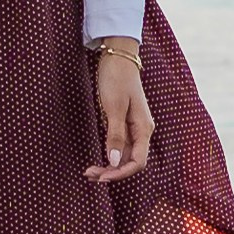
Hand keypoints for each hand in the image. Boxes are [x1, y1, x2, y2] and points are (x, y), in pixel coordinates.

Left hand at [86, 45, 153, 181]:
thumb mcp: (114, 108)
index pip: (138, 162)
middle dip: (112, 171)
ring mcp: (134, 127)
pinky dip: (108, 154)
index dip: (121, 173)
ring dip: (108, 165)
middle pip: (130, 161)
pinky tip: (97, 158)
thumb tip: (113, 161)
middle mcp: (142, 131)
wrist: (118, 56)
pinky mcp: (124, 123)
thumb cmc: (117, 79)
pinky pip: (119, 145)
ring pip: (123, 155)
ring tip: (89, 171)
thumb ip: (115, 135)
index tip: (102, 177)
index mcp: (144, 128)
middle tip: (90, 175)